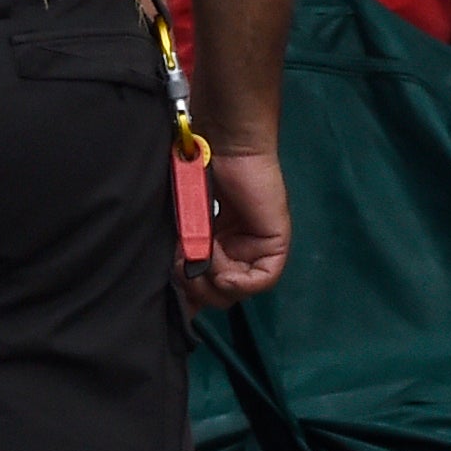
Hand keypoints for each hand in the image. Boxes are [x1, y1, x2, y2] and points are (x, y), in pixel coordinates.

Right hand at [185, 147, 289, 306]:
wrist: (221, 146)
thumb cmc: (196, 174)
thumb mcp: (183, 227)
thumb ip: (183, 258)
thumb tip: (181, 304)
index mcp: (213, 247)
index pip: (206, 289)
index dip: (190, 298)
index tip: (175, 293)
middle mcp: (236, 251)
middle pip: (220, 295)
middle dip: (197, 289)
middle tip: (183, 268)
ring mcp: (257, 248)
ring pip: (238, 291)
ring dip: (213, 281)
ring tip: (204, 257)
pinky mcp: (276, 242)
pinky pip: (262, 280)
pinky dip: (239, 282)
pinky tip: (224, 270)